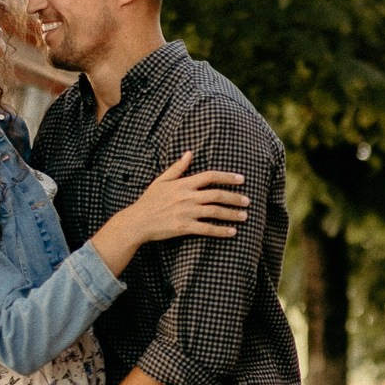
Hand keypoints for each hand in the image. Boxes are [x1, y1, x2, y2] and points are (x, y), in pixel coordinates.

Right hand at [122, 152, 247, 242]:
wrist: (138, 221)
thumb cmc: (149, 200)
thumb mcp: (161, 180)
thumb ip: (178, 168)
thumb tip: (189, 153)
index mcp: (183, 184)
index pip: (210, 176)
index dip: (227, 177)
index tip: (241, 179)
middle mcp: (187, 197)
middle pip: (217, 195)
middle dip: (235, 198)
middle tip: (247, 201)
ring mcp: (186, 212)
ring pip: (215, 212)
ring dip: (232, 214)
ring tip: (245, 216)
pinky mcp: (184, 227)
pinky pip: (207, 229)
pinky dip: (221, 231)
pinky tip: (232, 232)